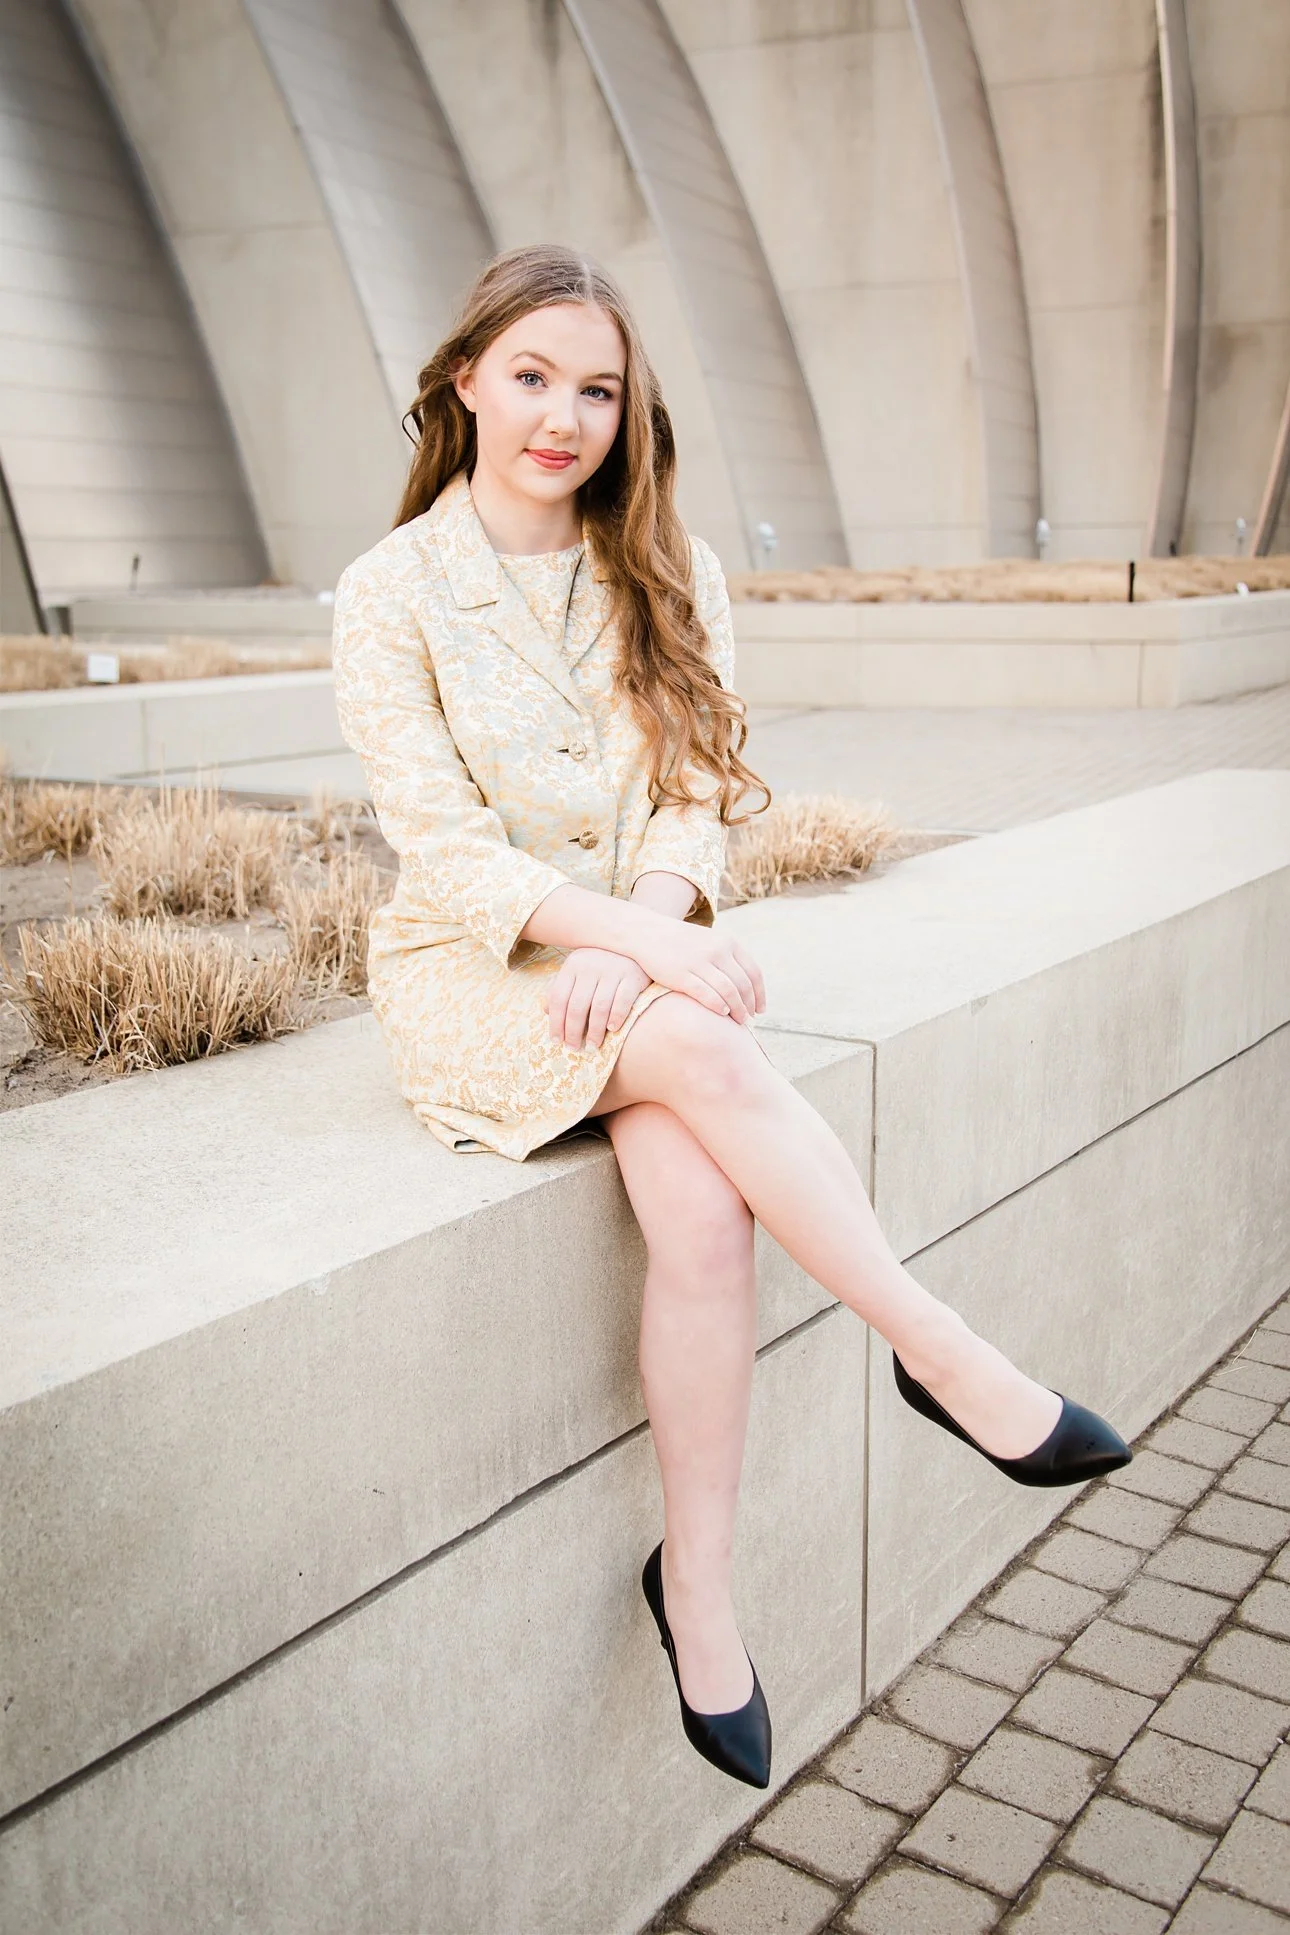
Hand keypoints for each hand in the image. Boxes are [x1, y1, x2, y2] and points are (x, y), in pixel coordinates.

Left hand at [546, 947, 650, 1050]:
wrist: (635, 948)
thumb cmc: (602, 966)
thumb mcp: (579, 972)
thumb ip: (562, 988)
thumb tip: (545, 1009)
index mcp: (573, 964)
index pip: (558, 997)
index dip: (556, 1022)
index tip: (557, 1041)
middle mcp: (591, 965)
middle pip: (577, 1006)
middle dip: (574, 1032)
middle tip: (574, 1048)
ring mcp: (613, 969)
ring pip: (599, 1007)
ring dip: (595, 1031)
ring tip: (593, 1046)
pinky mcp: (633, 975)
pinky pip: (622, 1001)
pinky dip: (616, 1017)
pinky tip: (612, 1029)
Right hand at [631, 920, 765, 1023]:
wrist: (648, 933)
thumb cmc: (682, 942)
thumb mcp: (710, 941)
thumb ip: (728, 957)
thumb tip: (746, 985)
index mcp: (728, 942)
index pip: (753, 972)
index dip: (759, 994)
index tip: (760, 1008)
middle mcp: (717, 951)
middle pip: (742, 985)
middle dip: (749, 1005)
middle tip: (748, 1019)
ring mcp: (699, 962)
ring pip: (728, 991)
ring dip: (737, 1009)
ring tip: (738, 1021)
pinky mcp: (682, 974)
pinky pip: (706, 994)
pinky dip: (718, 1005)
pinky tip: (722, 1013)